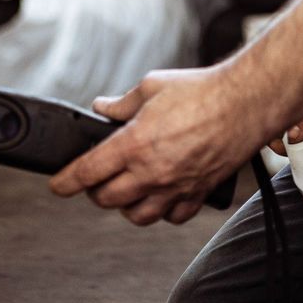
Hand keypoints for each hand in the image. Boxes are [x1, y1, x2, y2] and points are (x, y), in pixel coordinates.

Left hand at [48, 66, 270, 226]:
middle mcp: (152, 171)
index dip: (65, 182)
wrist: (246, 103)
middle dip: (94, 191)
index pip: (87, 172)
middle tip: (96, 178)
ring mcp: (175, 187)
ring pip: (137, 216)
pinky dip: (162, 210)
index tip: (57, 186)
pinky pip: (172, 216)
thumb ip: (122, 103)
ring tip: (126, 189)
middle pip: (107, 199)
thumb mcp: (152, 86)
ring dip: (125, 205)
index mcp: (134, 143)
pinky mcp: (198, 193)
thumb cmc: (201, 90)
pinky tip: (160, 194)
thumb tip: (101, 107)